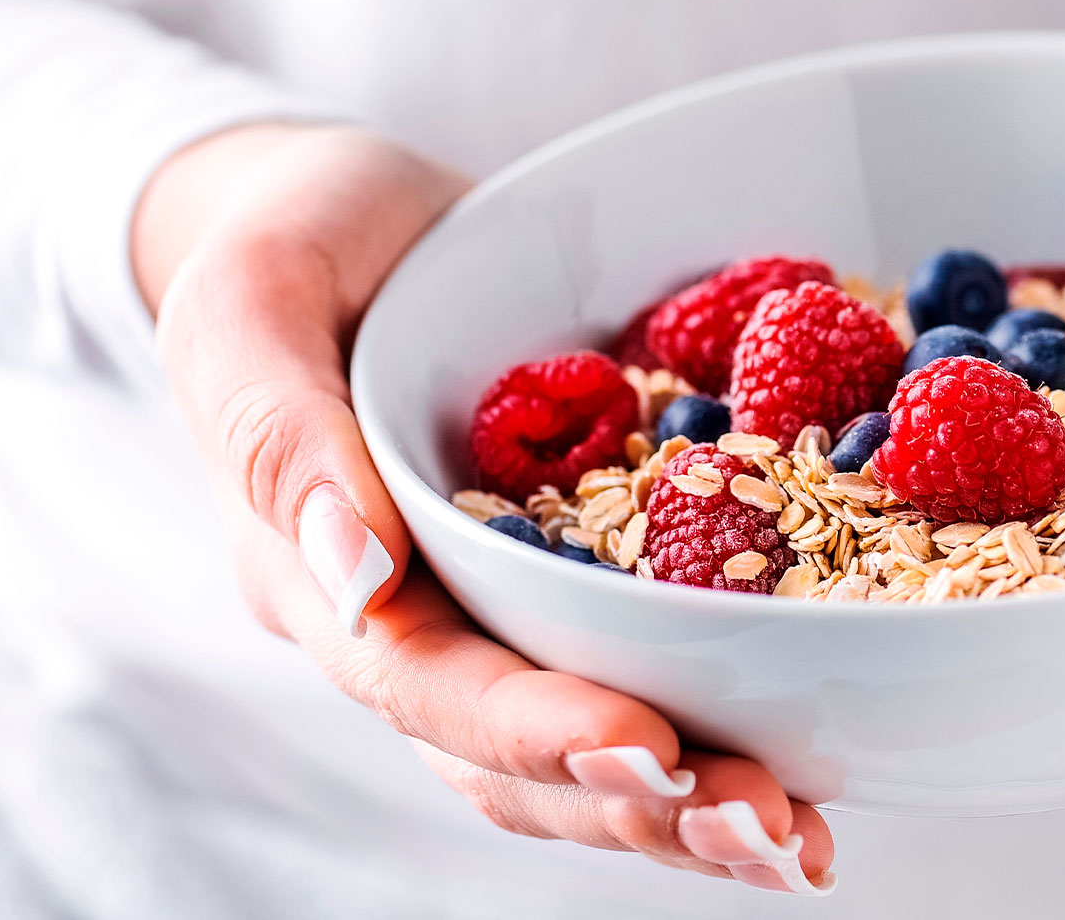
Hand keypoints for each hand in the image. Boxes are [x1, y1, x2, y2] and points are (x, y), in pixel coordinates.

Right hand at [138, 124, 834, 894]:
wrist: (370, 223)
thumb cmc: (303, 237)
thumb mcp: (253, 293)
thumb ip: (273, 426)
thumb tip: (358, 576)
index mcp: (319, 575)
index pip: (425, 682)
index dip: (531, 727)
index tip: (644, 743)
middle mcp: (412, 627)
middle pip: (516, 759)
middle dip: (642, 806)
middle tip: (766, 825)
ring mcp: (495, 620)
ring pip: (583, 759)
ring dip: (691, 813)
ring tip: (798, 842)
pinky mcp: (573, 592)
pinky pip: (641, 684)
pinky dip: (719, 739)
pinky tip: (812, 779)